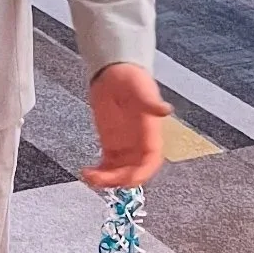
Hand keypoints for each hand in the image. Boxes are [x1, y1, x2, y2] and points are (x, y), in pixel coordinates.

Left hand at [82, 63, 171, 189]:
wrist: (115, 73)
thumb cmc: (131, 79)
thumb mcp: (141, 88)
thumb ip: (150, 101)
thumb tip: (165, 109)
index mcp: (150, 133)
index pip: (150, 160)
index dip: (141, 173)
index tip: (127, 179)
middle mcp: (139, 144)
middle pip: (133, 171)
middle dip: (119, 179)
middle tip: (100, 179)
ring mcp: (124, 146)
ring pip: (119, 172)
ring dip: (107, 179)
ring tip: (89, 176)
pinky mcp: (110, 144)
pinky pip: (107, 165)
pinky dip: (99, 173)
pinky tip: (87, 172)